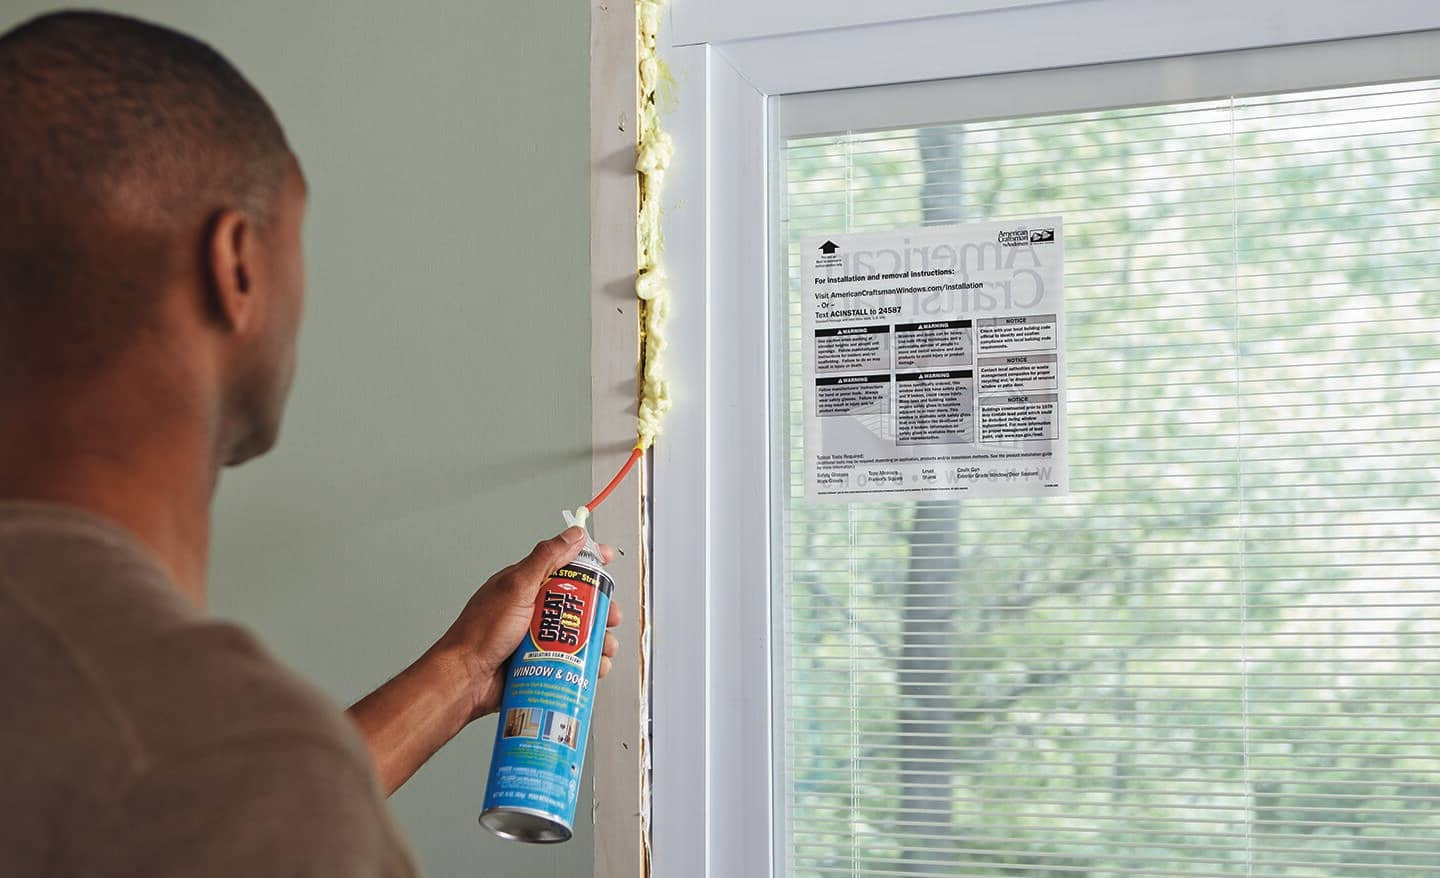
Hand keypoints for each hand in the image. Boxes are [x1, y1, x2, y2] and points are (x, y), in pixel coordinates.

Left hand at [435, 526, 621, 721]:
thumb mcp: (517, 587)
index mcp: (526, 585)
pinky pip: (571, 660)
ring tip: (602, 648)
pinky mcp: (541, 662)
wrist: (465, 679)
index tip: (608, 560)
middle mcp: (534, 610)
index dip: (588, 562)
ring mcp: (538, 638)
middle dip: (600, 609)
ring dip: (598, 640)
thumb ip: (545, 558)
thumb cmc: (481, 632)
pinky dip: (586, 664)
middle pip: (579, 603)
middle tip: (610, 616)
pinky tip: (590, 668)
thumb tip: (572, 535)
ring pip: (579, 634)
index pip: (563, 565)